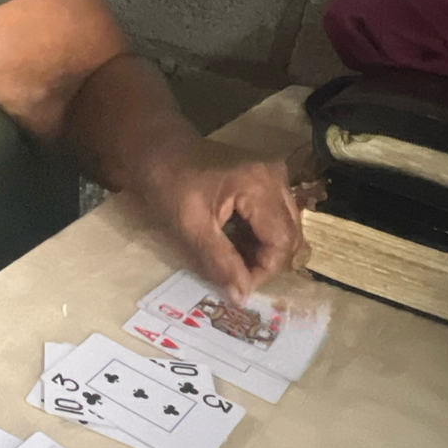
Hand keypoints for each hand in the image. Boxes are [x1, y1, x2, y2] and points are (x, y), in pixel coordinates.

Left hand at [145, 145, 307, 298]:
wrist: (158, 149)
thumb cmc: (169, 184)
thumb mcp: (190, 227)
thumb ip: (220, 262)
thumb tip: (242, 298)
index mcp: (260, 184)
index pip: (281, 240)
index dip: (263, 271)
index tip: (237, 287)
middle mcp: (276, 176)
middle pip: (289, 233)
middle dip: (264, 262)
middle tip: (235, 276)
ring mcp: (274, 175)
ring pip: (284, 227)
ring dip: (262, 250)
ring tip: (233, 260)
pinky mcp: (266, 179)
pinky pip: (275, 216)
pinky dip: (259, 236)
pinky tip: (236, 243)